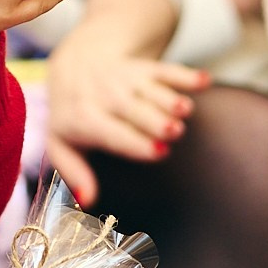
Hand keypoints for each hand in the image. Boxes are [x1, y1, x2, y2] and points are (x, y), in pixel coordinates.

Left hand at [45, 35, 209, 202]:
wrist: (73, 68)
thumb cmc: (72, 117)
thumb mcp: (62, 145)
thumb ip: (74, 173)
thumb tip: (87, 200)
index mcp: (83, 118)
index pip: (110, 132)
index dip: (135, 142)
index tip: (159, 151)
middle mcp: (103, 95)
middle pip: (131, 108)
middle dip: (154, 119)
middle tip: (175, 132)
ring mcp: (124, 78)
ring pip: (148, 87)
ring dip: (168, 97)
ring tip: (186, 110)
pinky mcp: (142, 68)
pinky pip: (163, 69)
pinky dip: (185, 75)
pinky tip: (204, 81)